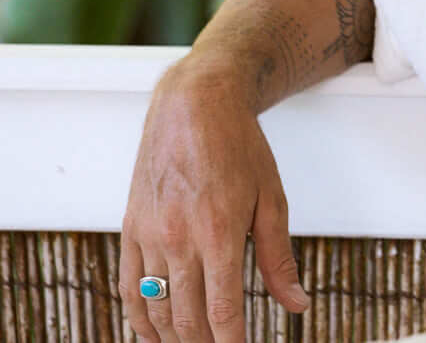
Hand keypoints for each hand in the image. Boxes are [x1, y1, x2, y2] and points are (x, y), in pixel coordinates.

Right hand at [118, 61, 310, 342]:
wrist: (193, 105)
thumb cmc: (239, 147)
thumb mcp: (271, 199)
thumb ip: (279, 258)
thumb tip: (295, 305)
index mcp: (219, 233)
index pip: (223, 312)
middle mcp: (179, 239)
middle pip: (187, 319)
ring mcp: (150, 235)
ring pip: (156, 309)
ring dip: (173, 339)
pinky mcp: (131, 228)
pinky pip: (129, 287)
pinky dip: (139, 320)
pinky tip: (153, 337)